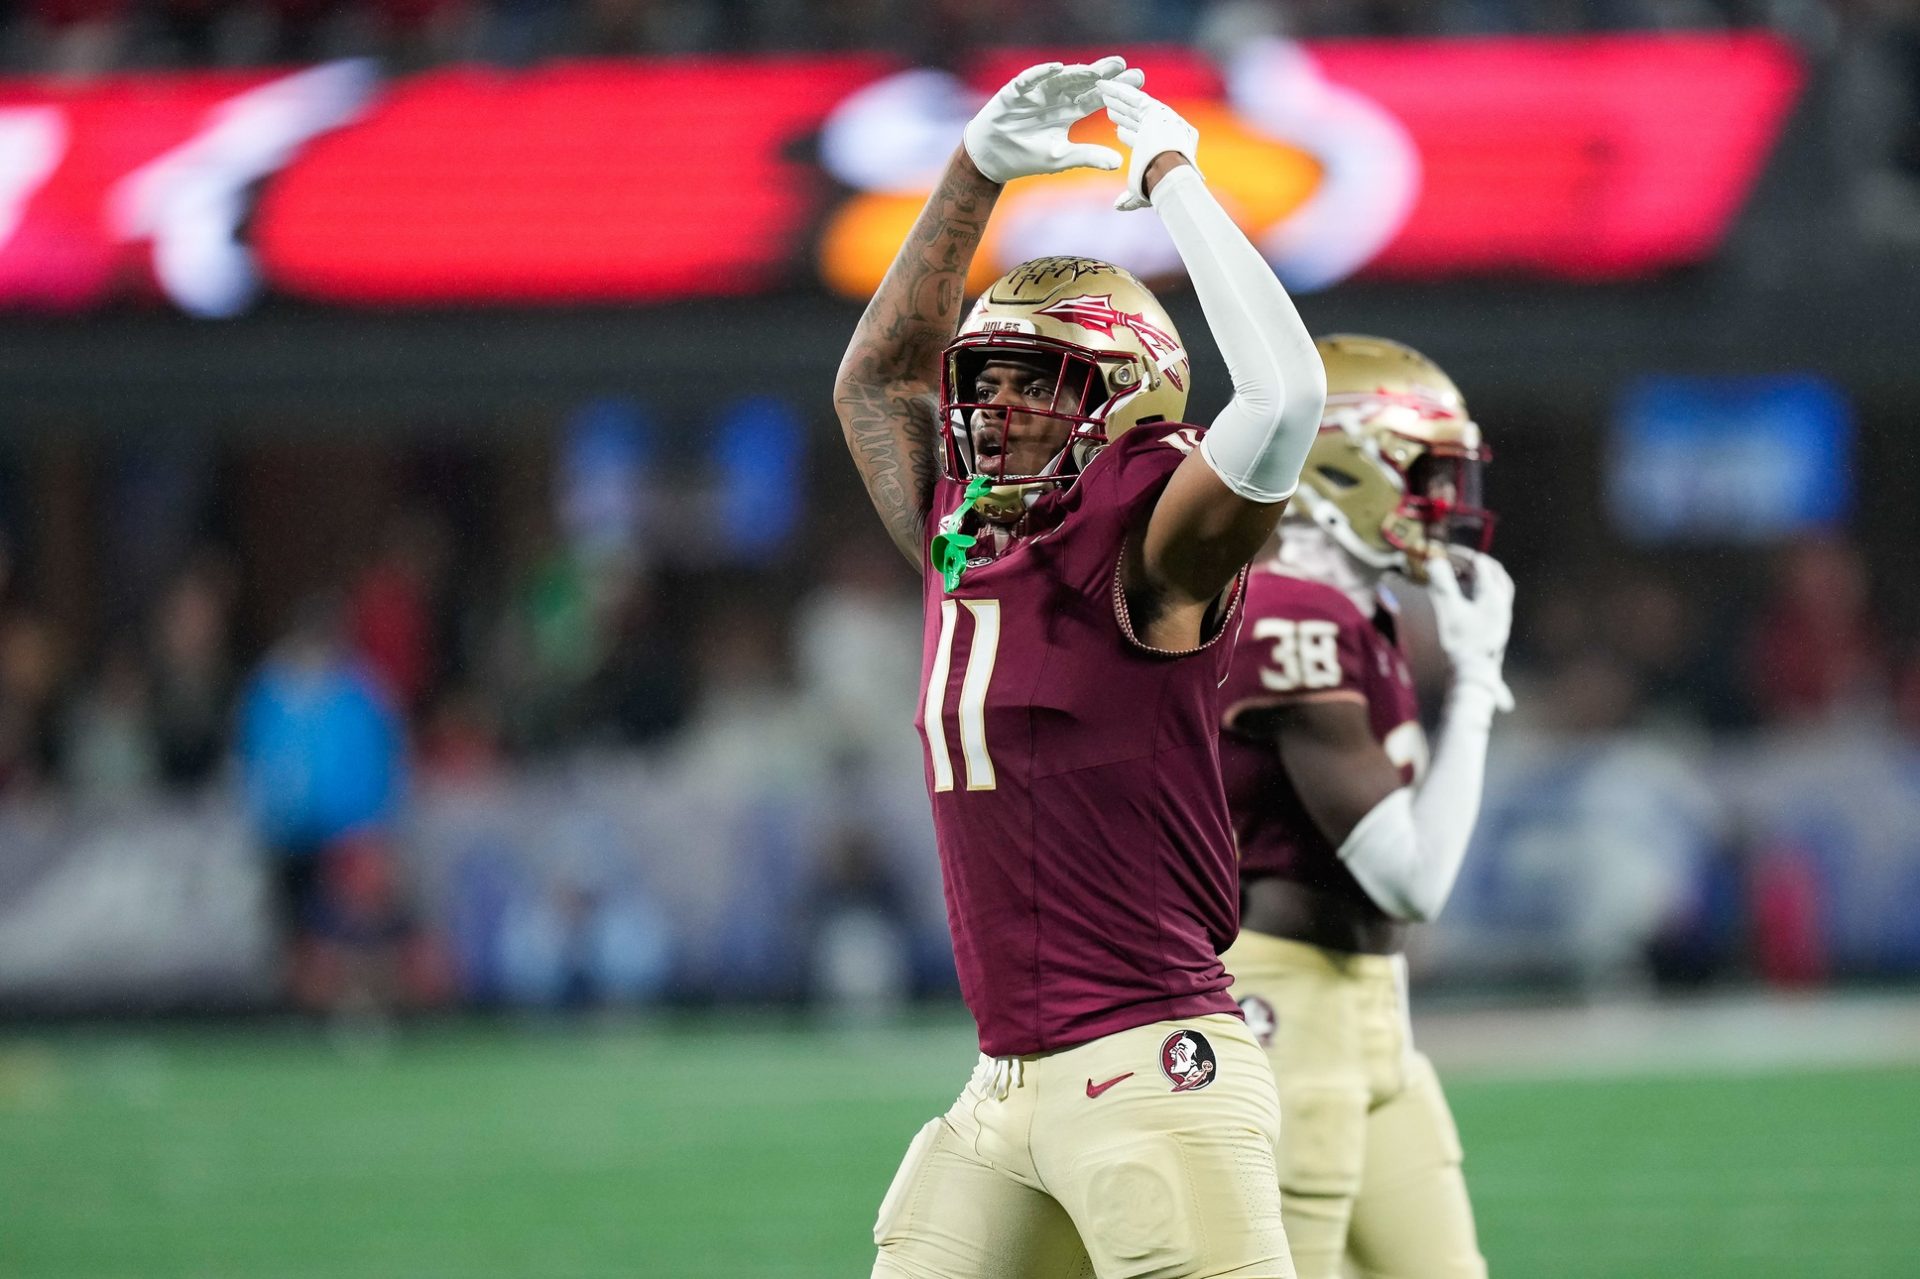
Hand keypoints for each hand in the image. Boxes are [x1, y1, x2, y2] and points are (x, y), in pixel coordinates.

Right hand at [962, 56, 1143, 184]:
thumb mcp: (1061, 158)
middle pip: (1083, 83)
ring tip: (1095, 69)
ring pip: (1061, 78)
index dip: (1114, 91)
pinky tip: (1056, 68)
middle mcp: (1056, 98)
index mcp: (1068, 113)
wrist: (992, 158)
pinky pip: (1030, 79)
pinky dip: (1042, 73)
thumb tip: (1119, 164)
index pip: (1096, 98)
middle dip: (1102, 74)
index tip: (1137, 82)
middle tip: (1124, 65)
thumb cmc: (1027, 157)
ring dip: (1077, 72)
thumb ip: (1088, 156)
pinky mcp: (1016, 92)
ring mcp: (1037, 93)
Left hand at [1099, 79, 1201, 211]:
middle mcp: (1167, 129)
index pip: (1144, 137)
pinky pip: (1133, 97)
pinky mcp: (1155, 110)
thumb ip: (1130, 199)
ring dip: (1117, 97)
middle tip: (1107, 105)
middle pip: (1139, 117)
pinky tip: (1103, 86)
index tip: (1118, 130)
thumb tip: (1118, 206)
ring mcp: (1163, 118)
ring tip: (1101, 91)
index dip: (1130, 132)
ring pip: (1135, 105)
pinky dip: (1117, 91)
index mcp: (1165, 148)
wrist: (1172, 177)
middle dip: (1122, 111)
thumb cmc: (1159, 190)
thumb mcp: (1142, 193)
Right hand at [1425, 552, 1514, 711]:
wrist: (1473, 674)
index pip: (1478, 563)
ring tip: (1465, 576)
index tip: (1442, 554)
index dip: (1459, 555)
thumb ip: (1441, 582)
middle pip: (1494, 571)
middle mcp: (1502, 601)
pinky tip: (1471, 598)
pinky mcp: (1500, 627)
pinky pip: (1497, 599)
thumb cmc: (1459, 640)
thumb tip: (1435, 561)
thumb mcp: (1446, 608)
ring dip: (1483, 575)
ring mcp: (1503, 615)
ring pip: (1499, 585)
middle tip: (1455, 561)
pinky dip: (1484, 590)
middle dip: (1474, 562)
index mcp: (1490, 593)